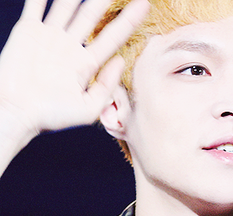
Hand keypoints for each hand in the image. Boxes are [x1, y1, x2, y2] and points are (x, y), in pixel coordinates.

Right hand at [0, 0, 148, 137]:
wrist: (18, 112)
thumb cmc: (53, 116)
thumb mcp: (89, 107)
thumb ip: (106, 85)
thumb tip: (121, 61)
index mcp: (86, 64)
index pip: (112, 37)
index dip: (129, 21)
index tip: (144, 5)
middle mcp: (70, 47)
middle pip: (92, 16)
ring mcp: (49, 37)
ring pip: (67, 5)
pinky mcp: (28, 30)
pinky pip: (36, 4)